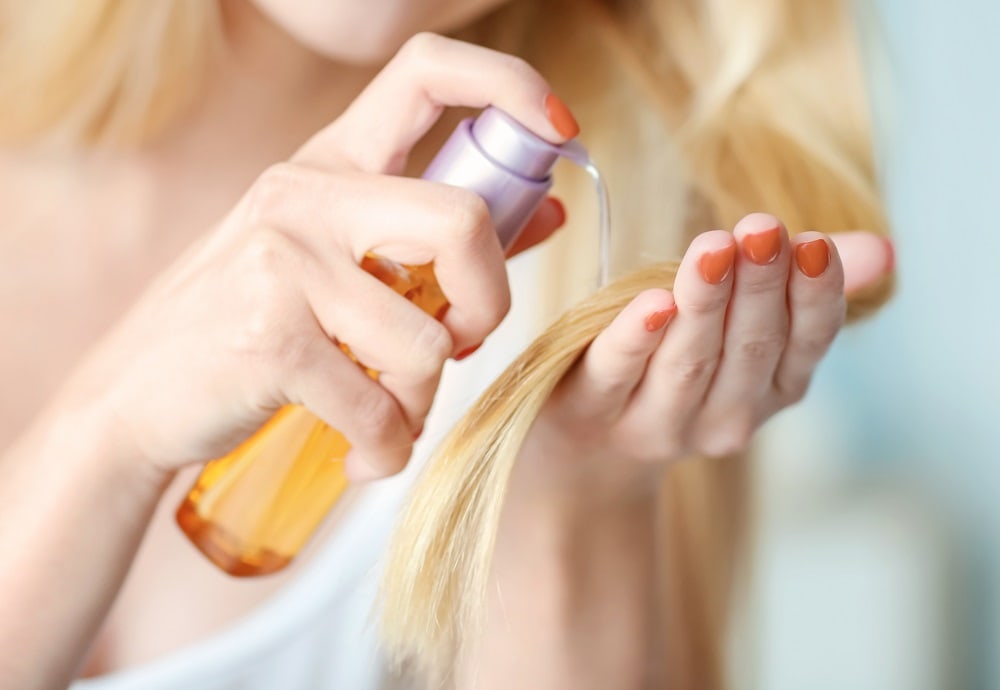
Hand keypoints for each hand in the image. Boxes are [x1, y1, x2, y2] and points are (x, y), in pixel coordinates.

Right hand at [59, 34, 567, 479]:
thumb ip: (439, 241)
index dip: (508, 85)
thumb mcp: (340, 264)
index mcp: (330, 165)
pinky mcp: (271, 338)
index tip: (561, 132)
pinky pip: (380, 407)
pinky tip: (365, 453)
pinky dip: (387, 446)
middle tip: (463, 341)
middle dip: (491, 303)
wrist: (136, 396)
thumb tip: (549, 212)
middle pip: (465, 221)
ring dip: (424, 401)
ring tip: (391, 417)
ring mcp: (282, 261)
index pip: (424, 72)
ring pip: (428, 340)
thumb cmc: (252, 328)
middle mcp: (305, 195)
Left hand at [516, 213, 893, 503]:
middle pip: (751, 346)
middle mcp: (724, 416)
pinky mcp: (593, 408)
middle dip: (760, 285)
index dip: (815, 295)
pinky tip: (654, 302)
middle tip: (763, 229)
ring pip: (690, 360)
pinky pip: (619, 372)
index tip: (816, 244)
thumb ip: (801, 287)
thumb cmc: (675, 367)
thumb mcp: (742, 329)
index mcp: (769, 389)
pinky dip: (637, 338)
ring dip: (706, 302)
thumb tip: (882, 248)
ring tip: (716, 248)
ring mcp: (658, 422)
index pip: (806, 342)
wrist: (589, 455)